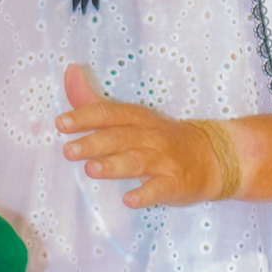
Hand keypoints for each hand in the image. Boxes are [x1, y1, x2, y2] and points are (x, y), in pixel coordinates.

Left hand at [56, 65, 229, 207]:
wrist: (211, 157)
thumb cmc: (159, 137)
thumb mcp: (130, 117)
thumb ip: (94, 101)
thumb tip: (69, 71)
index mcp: (136, 119)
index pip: (109, 114)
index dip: (85, 117)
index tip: (61, 123)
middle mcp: (150, 136)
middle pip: (120, 138)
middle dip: (93, 143)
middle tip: (68, 150)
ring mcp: (164, 160)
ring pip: (137, 161)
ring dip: (114, 165)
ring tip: (91, 170)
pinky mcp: (175, 183)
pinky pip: (160, 188)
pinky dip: (145, 194)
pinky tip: (130, 199)